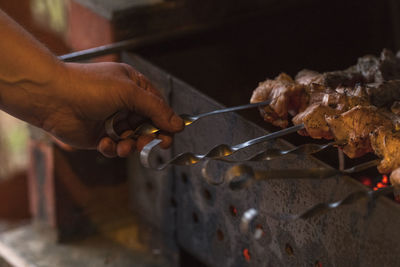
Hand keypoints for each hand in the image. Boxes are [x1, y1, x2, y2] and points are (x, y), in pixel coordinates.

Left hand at [39, 62, 182, 156]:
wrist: (52, 97)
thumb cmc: (89, 86)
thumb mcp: (129, 92)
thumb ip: (156, 109)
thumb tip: (179, 124)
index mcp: (134, 87)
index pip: (158, 107)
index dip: (166, 122)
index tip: (170, 135)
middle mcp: (125, 103)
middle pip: (148, 126)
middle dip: (149, 137)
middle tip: (152, 145)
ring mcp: (112, 120)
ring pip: (133, 139)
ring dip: (131, 146)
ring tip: (124, 146)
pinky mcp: (100, 136)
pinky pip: (114, 147)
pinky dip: (112, 148)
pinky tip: (104, 144)